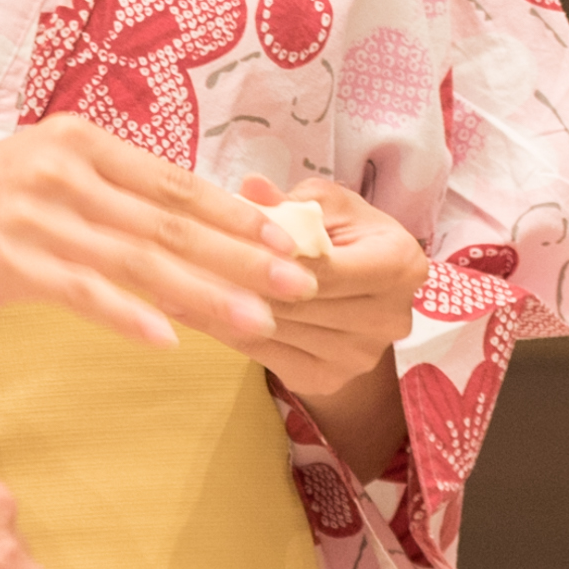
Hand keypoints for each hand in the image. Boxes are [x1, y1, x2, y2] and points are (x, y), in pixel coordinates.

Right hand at [0, 116, 328, 351]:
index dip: (237, 214)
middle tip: (300, 282)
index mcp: (79, 141)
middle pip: (170, 220)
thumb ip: (107, 195)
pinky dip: (128, 315)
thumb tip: (183, 225)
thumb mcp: (42, 185)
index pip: (176, 181)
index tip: (291, 240)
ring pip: (139, 259)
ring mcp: (35, 211)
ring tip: (256, 322)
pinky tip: (168, 339)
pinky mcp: (8, 257)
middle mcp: (63, 166)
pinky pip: (82, 291)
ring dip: (204, 294)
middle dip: (242, 256)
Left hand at [204, 180, 422, 457]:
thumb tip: (250, 188)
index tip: (216, 234)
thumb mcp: (329, 207)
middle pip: (297, 301)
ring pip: (275, 328)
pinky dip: (224, 330)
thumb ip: (291, 200)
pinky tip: (187, 310)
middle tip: (177, 259)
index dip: (272, 254)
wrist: (365, 300)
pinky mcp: (328, 380)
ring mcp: (359, 357)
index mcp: (399, 265)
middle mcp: (387, 319)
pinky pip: (264, 353)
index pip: (325, 265)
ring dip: (221, 306)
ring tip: (170, 281)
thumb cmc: (347, 239)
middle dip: (238, 279)